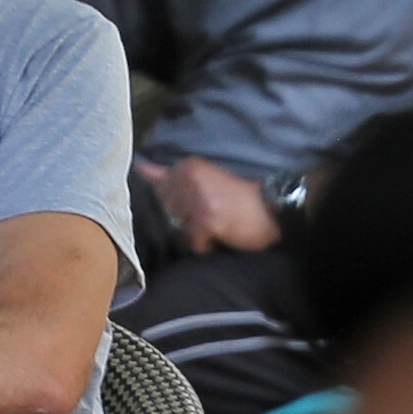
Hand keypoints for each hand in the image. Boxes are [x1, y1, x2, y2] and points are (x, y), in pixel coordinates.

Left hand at [151, 155, 277, 255]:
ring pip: (178, 229)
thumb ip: (168, 175)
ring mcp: (198, 199)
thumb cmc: (238, 198)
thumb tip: (139, 168)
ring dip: (194, 234)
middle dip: (182, 221)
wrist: (273, 210)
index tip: (194, 207)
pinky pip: (193, 244)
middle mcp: (190, 179)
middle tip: (208, 217)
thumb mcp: (203, 178)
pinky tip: (222, 236)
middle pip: (167, 212)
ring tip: (215, 225)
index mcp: (188, 167)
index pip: (159, 192)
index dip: (174, 206)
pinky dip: (206, 246)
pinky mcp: (207, 220)